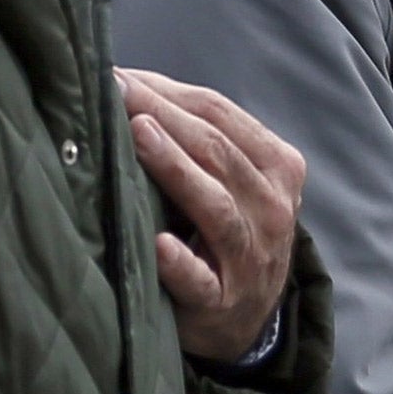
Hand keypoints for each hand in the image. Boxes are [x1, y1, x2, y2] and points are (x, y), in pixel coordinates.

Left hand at [119, 67, 303, 362]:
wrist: (246, 319)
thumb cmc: (225, 231)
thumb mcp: (232, 178)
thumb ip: (197, 135)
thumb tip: (127, 81)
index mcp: (278, 165)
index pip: (220, 115)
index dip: (168, 91)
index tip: (116, 74)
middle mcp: (271, 207)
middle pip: (215, 150)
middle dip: (161, 115)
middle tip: (114, 90)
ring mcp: (250, 257)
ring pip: (215, 205)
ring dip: (175, 168)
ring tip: (137, 135)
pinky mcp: (221, 303)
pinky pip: (200, 281)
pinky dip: (180, 263)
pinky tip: (158, 245)